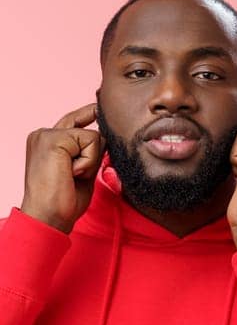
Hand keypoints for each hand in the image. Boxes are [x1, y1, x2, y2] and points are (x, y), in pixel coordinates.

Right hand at [19, 104, 102, 232]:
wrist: (48, 215)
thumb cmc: (64, 200)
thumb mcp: (81, 170)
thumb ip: (90, 153)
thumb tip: (106, 138)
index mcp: (46, 141)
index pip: (74, 122)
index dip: (89, 114)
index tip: (99, 108)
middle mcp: (43, 134)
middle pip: (88, 128)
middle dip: (93, 153)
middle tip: (74, 174)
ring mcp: (46, 134)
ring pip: (93, 135)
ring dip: (91, 160)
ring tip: (72, 174)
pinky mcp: (53, 139)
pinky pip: (91, 140)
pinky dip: (88, 161)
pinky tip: (71, 172)